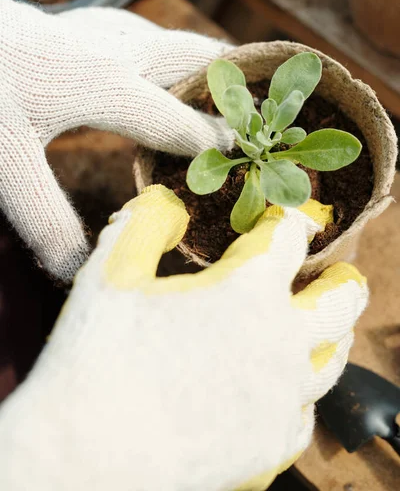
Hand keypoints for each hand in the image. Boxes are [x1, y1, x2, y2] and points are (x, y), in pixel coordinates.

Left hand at [0, 0, 233, 280]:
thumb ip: (47, 221)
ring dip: (203, 62)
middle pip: (194, 58)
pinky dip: (167, 54)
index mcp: (108, 84)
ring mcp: (97, 31)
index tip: (252, 161)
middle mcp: (116, 51)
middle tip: (268, 101)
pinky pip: (142, 36)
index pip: (182, 123)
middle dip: (233, 81)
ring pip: (170, 40)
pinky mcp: (79, 25)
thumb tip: (80, 275)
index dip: (219, 145)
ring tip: (228, 86)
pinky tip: (160, 67)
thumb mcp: (5, 163)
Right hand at [0, 186, 367, 490]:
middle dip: (341, 277)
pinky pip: (303, 414)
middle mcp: (280, 343)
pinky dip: (300, 393)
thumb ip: (148, 222)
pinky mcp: (270, 447)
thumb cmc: (96, 359)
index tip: (282, 217)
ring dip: (332, 333)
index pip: (289, 237)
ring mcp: (281, 399)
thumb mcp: (113, 271)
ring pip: (332, 359)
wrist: (84, 458)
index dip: (288, 218)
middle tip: (335, 270)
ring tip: (324, 325)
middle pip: (341, 300)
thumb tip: (170, 201)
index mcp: (248, 292)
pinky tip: (283, 389)